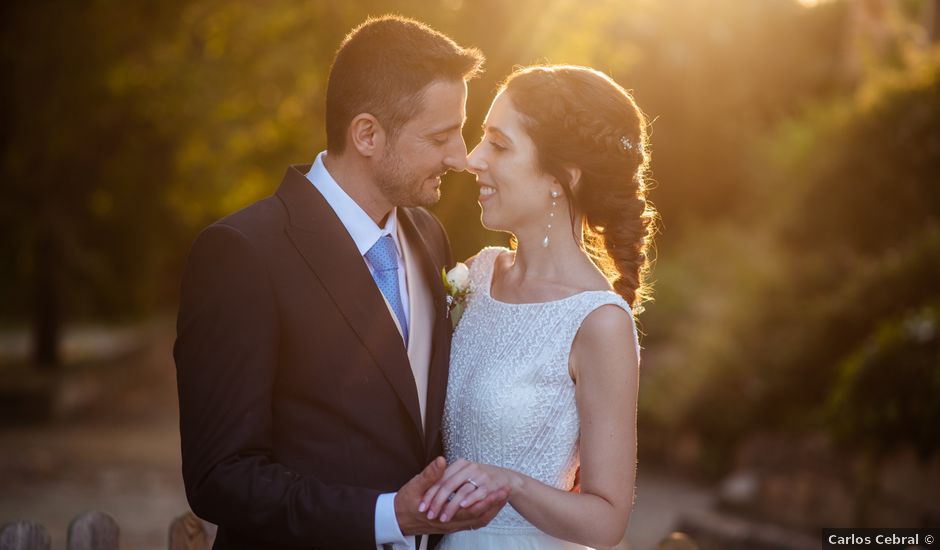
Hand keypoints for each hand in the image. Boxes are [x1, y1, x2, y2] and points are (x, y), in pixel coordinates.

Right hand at [395, 457, 509, 534]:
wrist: (397, 519)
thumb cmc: (405, 503)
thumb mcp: (414, 486)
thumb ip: (429, 475)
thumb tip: (441, 461)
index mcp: (443, 515)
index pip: (471, 509)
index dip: (487, 499)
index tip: (499, 488)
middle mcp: (451, 523)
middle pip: (479, 516)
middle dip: (494, 503)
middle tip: (507, 490)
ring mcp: (453, 525)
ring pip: (477, 520)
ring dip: (491, 508)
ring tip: (503, 495)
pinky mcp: (452, 523)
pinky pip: (473, 521)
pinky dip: (484, 512)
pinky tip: (489, 503)